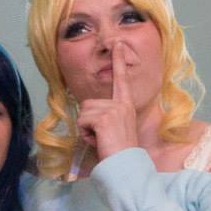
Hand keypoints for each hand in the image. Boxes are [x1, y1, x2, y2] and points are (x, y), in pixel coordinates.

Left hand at [75, 42, 142, 161]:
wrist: (127, 166)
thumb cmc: (120, 153)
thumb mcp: (115, 130)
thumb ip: (105, 118)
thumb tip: (88, 117)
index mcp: (126, 106)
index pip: (121, 80)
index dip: (119, 62)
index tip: (118, 44)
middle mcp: (121, 105)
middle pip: (87, 104)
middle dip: (88, 122)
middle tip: (103, 137)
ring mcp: (113, 110)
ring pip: (83, 112)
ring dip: (87, 129)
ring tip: (102, 140)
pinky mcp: (104, 118)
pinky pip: (83, 122)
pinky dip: (86, 135)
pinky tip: (99, 141)